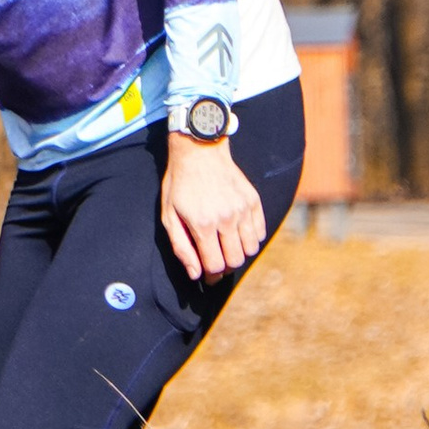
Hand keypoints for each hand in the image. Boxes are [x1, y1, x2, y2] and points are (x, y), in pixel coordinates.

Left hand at [160, 128, 265, 282]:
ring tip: (226, 247)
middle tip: (217, 263)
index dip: (211, 276)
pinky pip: (260, 232)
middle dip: (225, 267)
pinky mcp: (253, 201)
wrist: (200, 151)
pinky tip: (237, 233)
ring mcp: (243, 209)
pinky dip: (251, 239)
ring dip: (239, 254)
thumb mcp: (169, 216)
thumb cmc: (180, 184)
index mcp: (203, 224)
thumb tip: (196, 274)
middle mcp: (226, 218)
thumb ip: (182, 247)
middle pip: (235, 261)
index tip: (208, 277)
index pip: (215, 265)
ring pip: (251, 249)